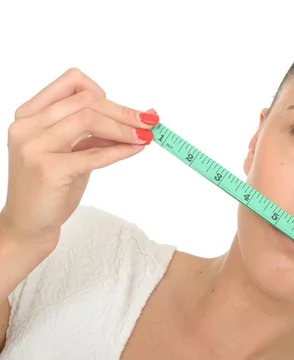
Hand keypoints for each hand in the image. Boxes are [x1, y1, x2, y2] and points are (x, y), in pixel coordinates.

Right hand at [0, 67, 158, 254]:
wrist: (28, 226)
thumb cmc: (50, 189)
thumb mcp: (72, 153)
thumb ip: (94, 135)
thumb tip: (135, 121)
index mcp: (30, 114)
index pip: (72, 82)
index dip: (105, 93)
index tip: (129, 111)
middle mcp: (27, 125)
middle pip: (86, 100)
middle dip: (124, 112)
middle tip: (149, 122)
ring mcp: (34, 146)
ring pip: (89, 119)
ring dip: (124, 128)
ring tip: (145, 136)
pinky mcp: (48, 169)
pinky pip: (93, 153)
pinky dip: (120, 150)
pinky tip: (135, 150)